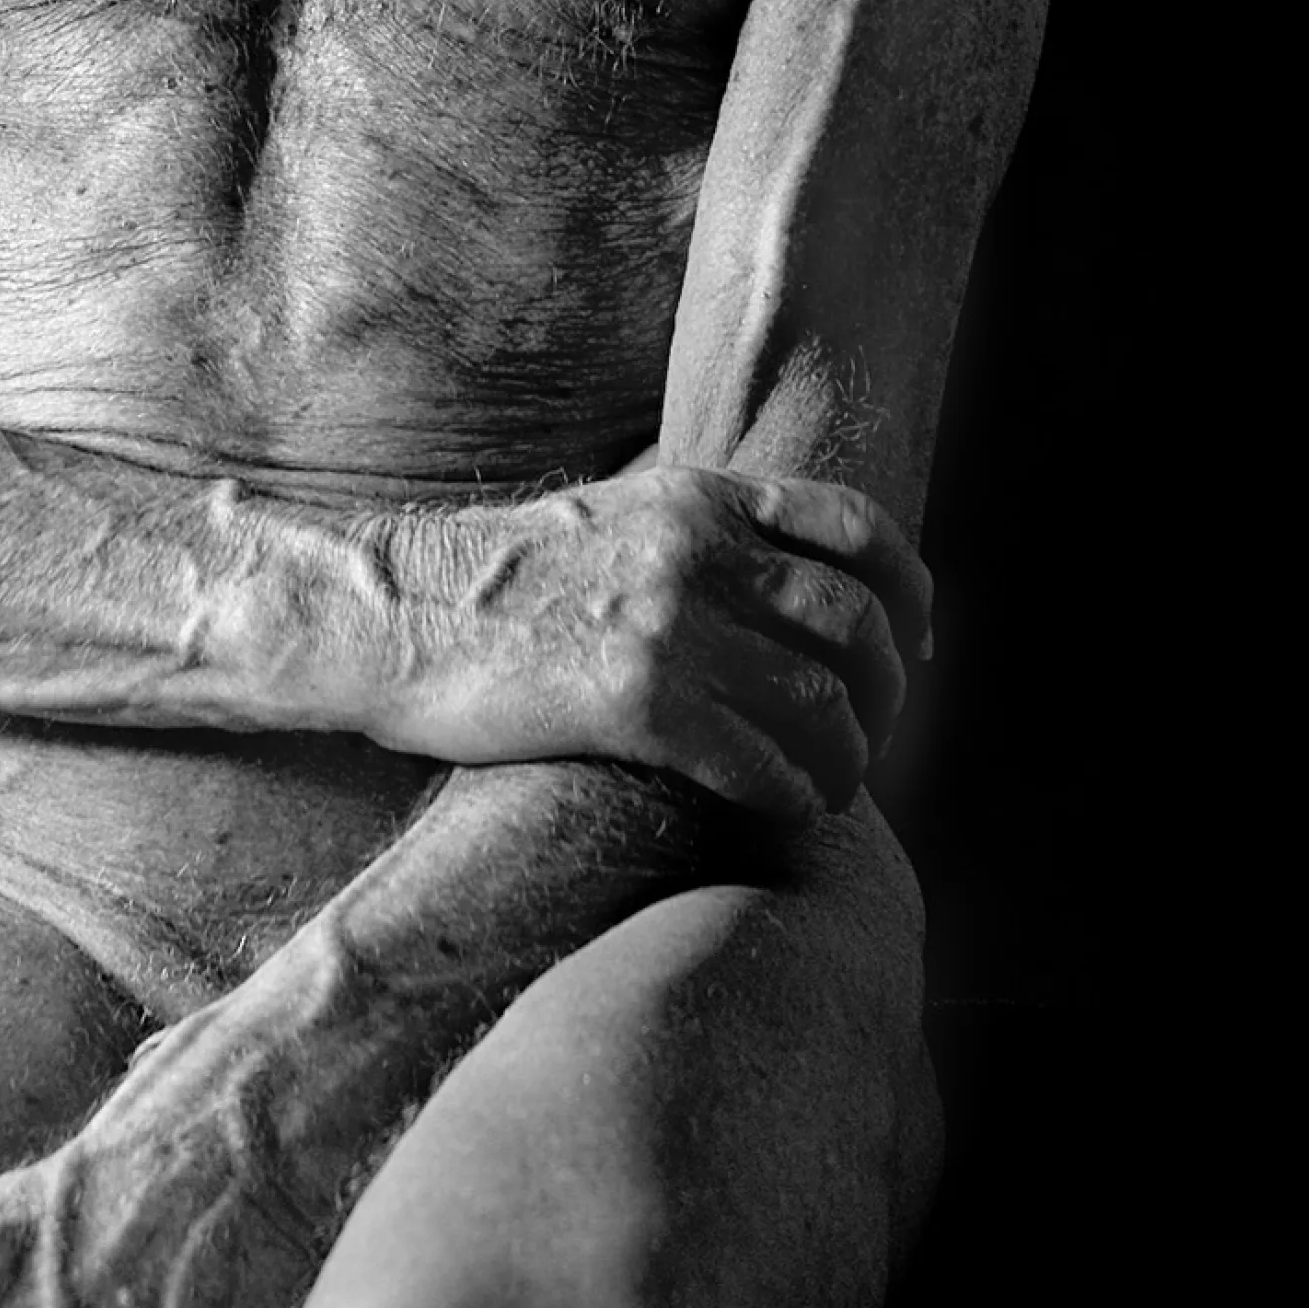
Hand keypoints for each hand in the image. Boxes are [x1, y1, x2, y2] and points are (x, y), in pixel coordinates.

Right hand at [378, 464, 931, 821]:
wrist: (391, 613)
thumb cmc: (493, 584)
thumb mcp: (612, 521)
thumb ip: (695, 537)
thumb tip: (772, 580)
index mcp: (697, 496)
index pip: (857, 528)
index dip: (911, 593)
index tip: (917, 649)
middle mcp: (698, 549)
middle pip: (859, 624)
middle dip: (888, 694)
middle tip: (871, 739)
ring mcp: (670, 622)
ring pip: (824, 703)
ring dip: (847, 760)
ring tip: (831, 788)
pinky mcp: (636, 702)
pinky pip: (764, 764)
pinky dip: (793, 797)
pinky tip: (782, 811)